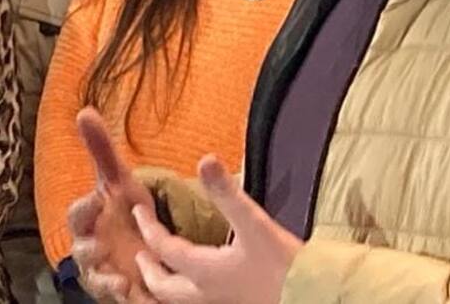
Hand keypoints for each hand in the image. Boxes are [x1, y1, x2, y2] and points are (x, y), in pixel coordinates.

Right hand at [69, 108, 158, 303]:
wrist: (142, 240)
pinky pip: (124, 300)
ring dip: (107, 283)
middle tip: (102, 244)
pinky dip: (130, 299)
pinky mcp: (125, 292)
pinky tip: (139, 295)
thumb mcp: (118, 179)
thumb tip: (83, 111)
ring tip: (121, 281)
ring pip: (99, 283)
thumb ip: (100, 149)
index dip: (84, 207)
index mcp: (88, 220)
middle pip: (81, 253)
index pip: (76, 214)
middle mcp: (92, 249)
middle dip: (89, 251)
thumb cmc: (125, 208)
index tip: (97, 198)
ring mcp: (106, 273)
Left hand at [132, 154, 302, 303]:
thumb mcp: (253, 222)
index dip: (148, 228)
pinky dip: (184, 292)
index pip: (164, 249)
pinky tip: (198, 282)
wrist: (310, 294)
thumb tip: (205, 159)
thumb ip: (226, 192)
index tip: (138, 212)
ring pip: (178, 300)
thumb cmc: (282, 263)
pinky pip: (196, 302)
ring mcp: (219, 303)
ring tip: (161, 272)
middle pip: (163, 287)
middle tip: (140, 253)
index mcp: (203, 271)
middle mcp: (205, 293)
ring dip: (163, 286)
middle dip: (148, 270)